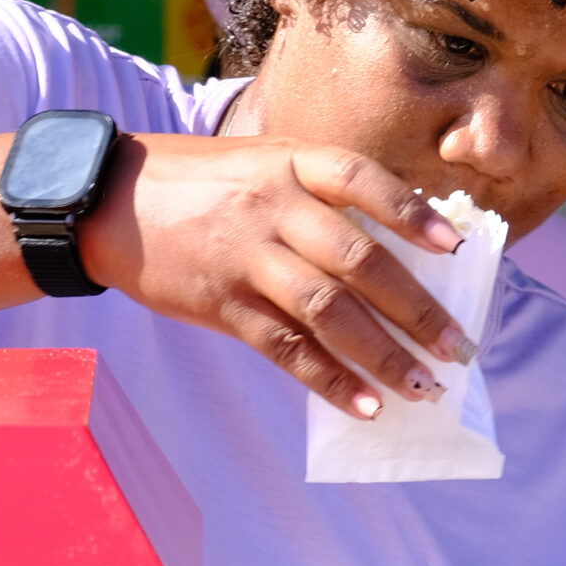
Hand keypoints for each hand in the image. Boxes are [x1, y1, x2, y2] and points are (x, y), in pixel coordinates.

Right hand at [81, 134, 476, 416]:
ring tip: (423, 387)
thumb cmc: (195, 182)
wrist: (107, 202)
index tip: (455, 250)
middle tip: (458, 347)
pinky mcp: (221, 304)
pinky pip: (285, 348)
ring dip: (383, 354)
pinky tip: (364, 404)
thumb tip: (393, 248)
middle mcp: (272, 207)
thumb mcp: (259, 161)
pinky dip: (329, 379)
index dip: (412, 216)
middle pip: (358, 260)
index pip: (363, 182)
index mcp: (289, 161)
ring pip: (328, 311)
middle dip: (416, 309)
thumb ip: (317, 192)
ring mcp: (246, 258)